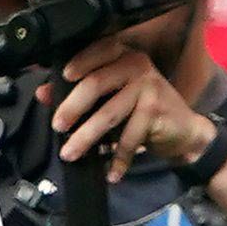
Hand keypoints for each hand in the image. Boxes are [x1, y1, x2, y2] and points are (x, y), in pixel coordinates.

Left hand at [44, 38, 212, 180]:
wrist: (183, 128)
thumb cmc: (139, 107)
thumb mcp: (109, 95)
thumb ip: (77, 91)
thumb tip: (42, 93)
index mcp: (122, 56)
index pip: (99, 51)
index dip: (81, 61)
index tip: (63, 76)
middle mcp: (137, 66)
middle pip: (95, 84)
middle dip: (72, 107)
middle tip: (56, 127)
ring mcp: (148, 87)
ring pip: (109, 115)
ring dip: (86, 138)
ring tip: (69, 155)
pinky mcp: (156, 110)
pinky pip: (129, 138)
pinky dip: (117, 159)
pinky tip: (110, 174)